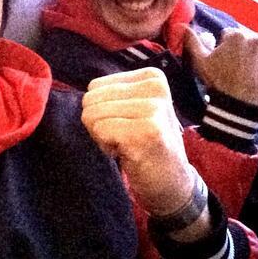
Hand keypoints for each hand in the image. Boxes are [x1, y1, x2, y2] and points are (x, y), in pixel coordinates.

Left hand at [82, 67, 194, 215]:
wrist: (171, 181)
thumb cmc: (147, 143)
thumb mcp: (136, 107)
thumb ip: (112, 94)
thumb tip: (86, 95)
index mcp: (152, 77)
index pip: (95, 86)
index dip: (102, 110)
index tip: (126, 124)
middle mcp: (155, 88)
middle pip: (91, 99)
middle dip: (100, 123)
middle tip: (125, 137)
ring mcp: (152, 109)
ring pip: (92, 114)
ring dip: (103, 136)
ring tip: (127, 143)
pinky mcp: (146, 130)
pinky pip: (100, 130)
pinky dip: (107, 146)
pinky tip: (128, 152)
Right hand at [184, 27, 257, 107]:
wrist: (238, 106)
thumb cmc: (217, 81)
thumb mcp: (200, 61)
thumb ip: (191, 40)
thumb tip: (181, 25)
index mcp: (237, 35)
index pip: (227, 35)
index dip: (222, 48)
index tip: (220, 61)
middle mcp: (256, 38)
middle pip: (243, 41)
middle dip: (238, 50)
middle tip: (231, 68)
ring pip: (257, 49)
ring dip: (251, 57)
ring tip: (243, 74)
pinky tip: (254, 76)